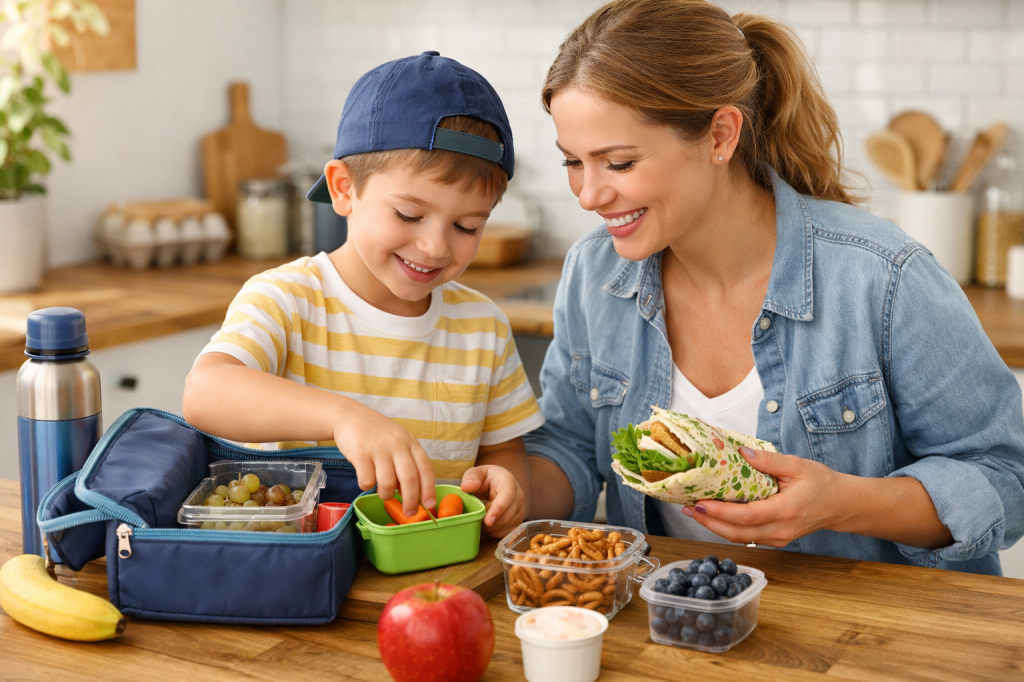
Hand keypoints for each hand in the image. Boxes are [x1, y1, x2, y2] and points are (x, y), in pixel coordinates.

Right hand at [333, 406, 435, 516]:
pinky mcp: (360, 453)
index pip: (425, 468)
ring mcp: (378, 448)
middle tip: (409, 513)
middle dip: (411, 501)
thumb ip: (407, 462)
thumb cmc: (378, 434)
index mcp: (410, 442)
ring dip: (386, 495)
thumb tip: (412, 493)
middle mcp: (397, 444)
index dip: (429, 489)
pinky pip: (367, 481)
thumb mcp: (398, 441)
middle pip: (409, 479)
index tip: (430, 505)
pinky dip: (367, 486)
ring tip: (383, 493)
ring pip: (387, 483)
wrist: (351, 416)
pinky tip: (365, 479)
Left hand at [461, 465, 524, 537]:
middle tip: (474, 521)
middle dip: (489, 523)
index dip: (498, 509)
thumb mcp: (476, 472)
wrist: (497, 482)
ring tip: (479, 521)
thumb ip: (471, 477)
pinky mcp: (518, 520)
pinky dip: (494, 533)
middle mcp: (518, 496)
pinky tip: (486, 527)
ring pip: (506, 525)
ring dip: (491, 528)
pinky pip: (507, 532)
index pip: (507, 496)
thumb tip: (466, 487)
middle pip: (506, 515)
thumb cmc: (485, 478)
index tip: (488, 521)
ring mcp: (520, 509)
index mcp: (508, 481)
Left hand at [682, 447, 844, 546]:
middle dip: (709, 522)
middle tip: (687, 507)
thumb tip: (742, 452)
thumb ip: (769, 460)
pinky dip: (728, 529)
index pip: (747, 517)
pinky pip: (748, 538)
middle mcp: (781, 530)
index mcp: (786, 511)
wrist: (841, 505)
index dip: (720, 513)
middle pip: (738, 533)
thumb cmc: (822, 483)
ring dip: (715, 527)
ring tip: (694, 511)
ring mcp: (779, 538)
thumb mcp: (797, 465)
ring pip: (741, 538)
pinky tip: (714, 517)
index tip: (699, 503)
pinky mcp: (776, 540)